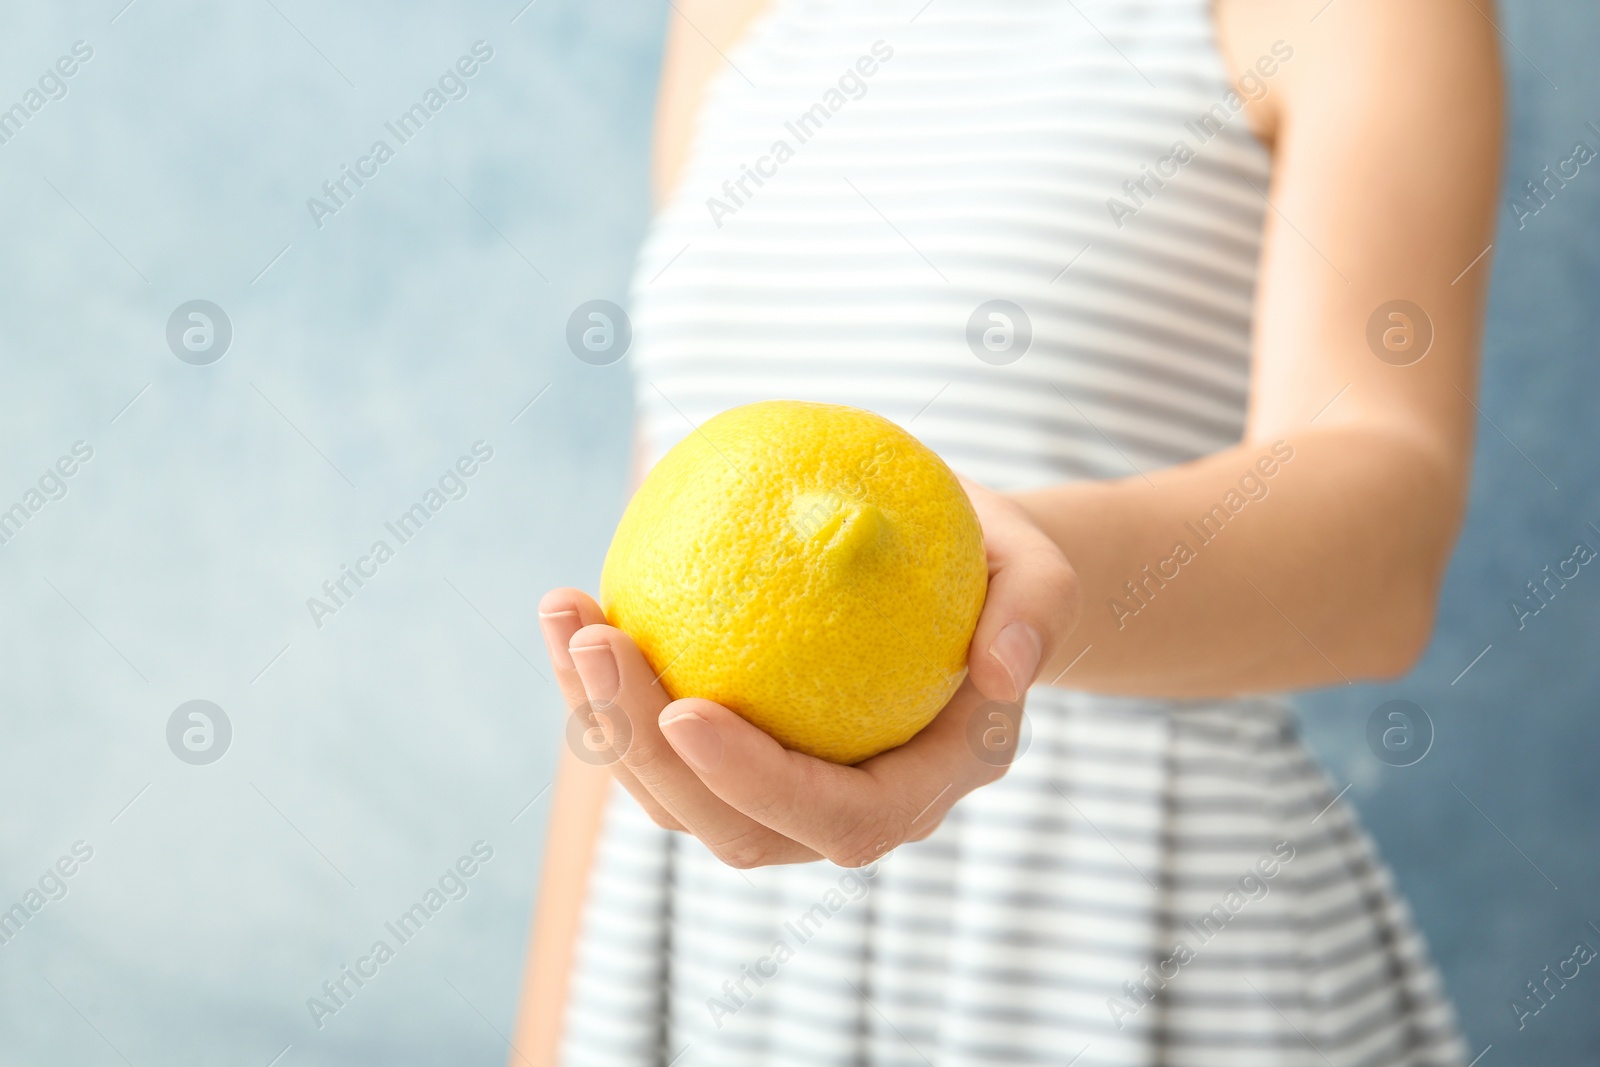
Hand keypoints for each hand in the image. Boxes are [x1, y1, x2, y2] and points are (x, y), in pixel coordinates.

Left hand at [537, 479, 1080, 867]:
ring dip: (603, 717)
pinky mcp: (734, 751)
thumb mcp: (1042, 569)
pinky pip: (658, 741)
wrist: (962, 584)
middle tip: (598, 640)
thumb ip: (1038, 612)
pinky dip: (606, 688)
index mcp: (919, 787)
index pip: (838, 818)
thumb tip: (1006, 669)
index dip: (757, 784)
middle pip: (731, 826)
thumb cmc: (1001, 571)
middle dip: (646, 750)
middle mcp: (842, 810)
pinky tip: (573, 607)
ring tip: (564, 613)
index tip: (688, 709)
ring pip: (675, 795)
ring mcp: (780, 789)